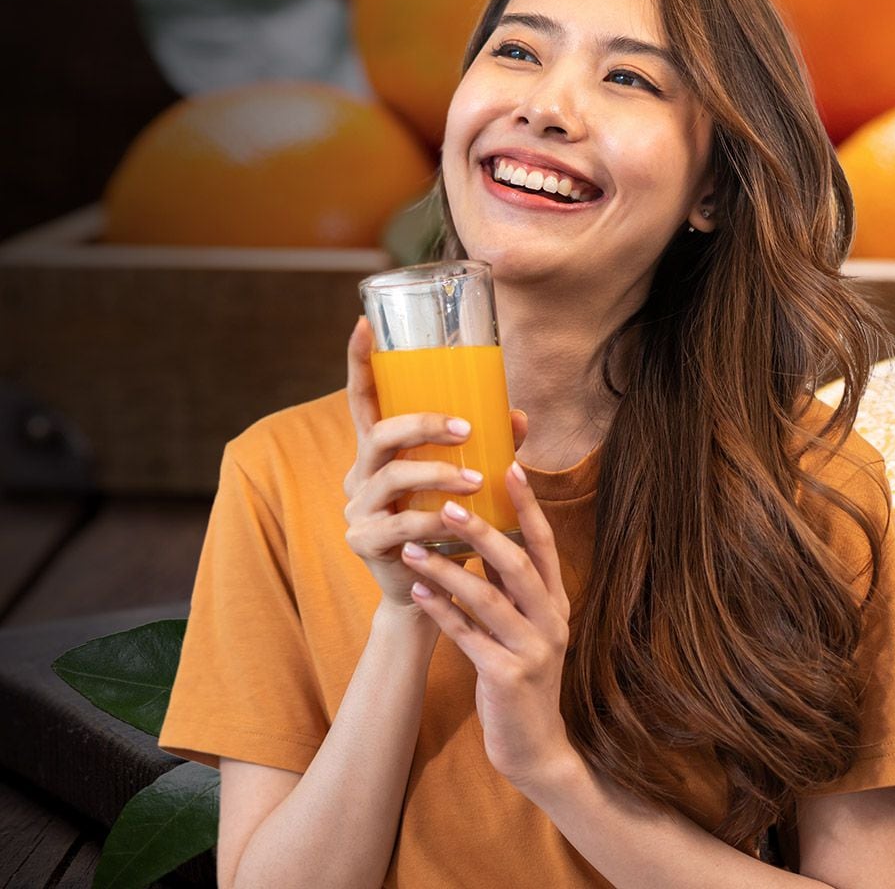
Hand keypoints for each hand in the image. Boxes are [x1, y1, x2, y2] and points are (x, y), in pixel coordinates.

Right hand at [341, 316, 528, 607]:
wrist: (433, 588)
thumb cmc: (452, 522)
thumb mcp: (470, 478)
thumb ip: (491, 447)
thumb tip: (519, 414)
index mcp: (380, 449)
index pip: (364, 398)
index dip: (359, 362)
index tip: (364, 324)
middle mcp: (362, 473)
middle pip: (379, 434)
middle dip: (423, 425)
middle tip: (466, 428)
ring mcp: (359, 508)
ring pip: (392, 479)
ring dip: (437, 475)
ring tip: (477, 481)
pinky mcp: (365, 542)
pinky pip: (400, 526)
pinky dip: (434, 522)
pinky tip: (459, 524)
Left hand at [400, 460, 576, 790]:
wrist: (534, 745)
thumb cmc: (522, 676)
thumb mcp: (526, 626)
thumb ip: (512, 586)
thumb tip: (487, 533)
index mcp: (556, 602)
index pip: (545, 543)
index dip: (528, 505)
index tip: (508, 466)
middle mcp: (551, 621)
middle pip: (519, 563)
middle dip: (482, 531)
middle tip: (446, 503)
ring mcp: (532, 649)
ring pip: (489, 597)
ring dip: (448, 568)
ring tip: (413, 547)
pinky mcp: (506, 676)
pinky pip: (468, 636)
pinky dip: (441, 612)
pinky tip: (417, 592)